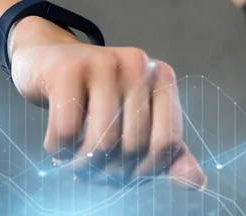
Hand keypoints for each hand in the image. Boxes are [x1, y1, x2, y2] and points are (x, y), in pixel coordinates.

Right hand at [8, 16, 206, 189]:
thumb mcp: (137, 123)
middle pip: (133, 147)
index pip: (167, 144)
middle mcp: (138, 65)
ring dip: (83, 165)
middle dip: (110, 172)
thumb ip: (168, 153)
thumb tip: (197, 183)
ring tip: (74, 160)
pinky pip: (66, 132)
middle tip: (92, 169)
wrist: (47, 61)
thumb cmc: (97, 100)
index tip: (126, 172)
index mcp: (162, 78)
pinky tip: (57, 145)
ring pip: (101, 143)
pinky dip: (58, 150)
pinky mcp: (67, 69)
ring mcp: (103, 62)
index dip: (146, 171)